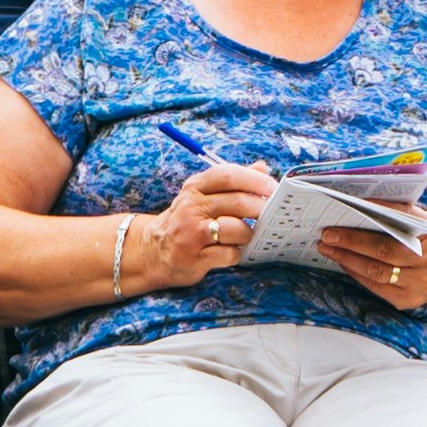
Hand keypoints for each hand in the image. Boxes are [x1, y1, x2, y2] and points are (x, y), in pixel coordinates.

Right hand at [151, 161, 277, 282]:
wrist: (154, 252)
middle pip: (236, 202)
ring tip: (244, 236)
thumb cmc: (187, 222)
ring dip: (247, 233)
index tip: (273, 188)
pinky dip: (236, 254)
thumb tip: (262, 168)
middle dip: (260, 207)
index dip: (254, 180)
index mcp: (194, 188)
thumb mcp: (203, 196)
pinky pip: (229, 254)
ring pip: (235, 228)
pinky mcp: (193, 257)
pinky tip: (230, 251)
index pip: (227, 175)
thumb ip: (233, 182)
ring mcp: (190, 233)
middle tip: (273, 213)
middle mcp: (190, 207)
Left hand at [325, 203, 426, 308]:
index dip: (375, 215)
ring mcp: (418, 284)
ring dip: (348, 259)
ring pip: (376, 273)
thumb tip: (361, 204)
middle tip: (327, 235)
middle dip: (351, 242)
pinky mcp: (407, 300)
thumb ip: (399, 212)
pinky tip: (344, 262)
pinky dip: (357, 274)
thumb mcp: (424, 221)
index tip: (345, 212)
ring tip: (329, 249)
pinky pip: (376, 288)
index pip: (397, 225)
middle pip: (383, 252)